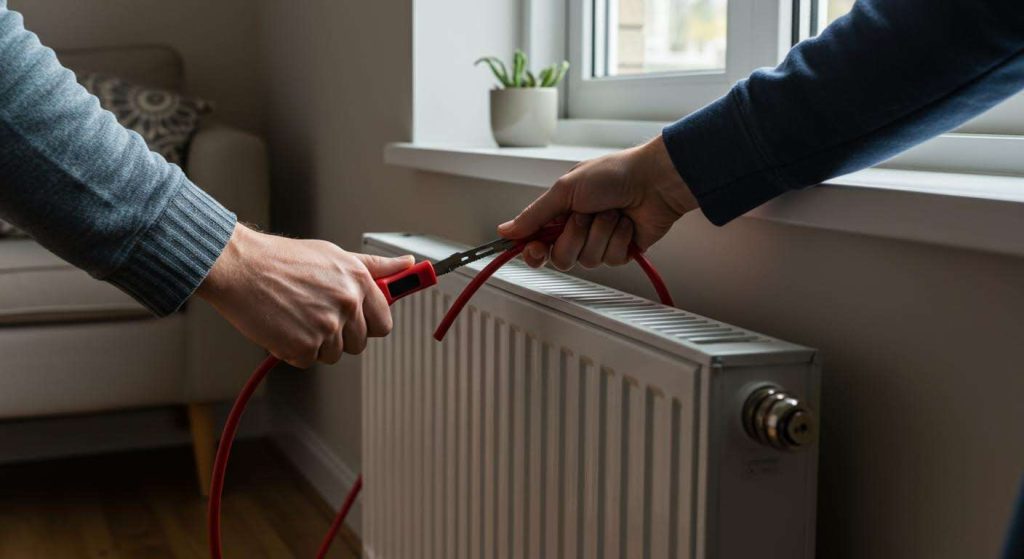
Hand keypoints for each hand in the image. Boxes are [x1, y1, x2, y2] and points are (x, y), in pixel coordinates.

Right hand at [196, 224, 413, 367]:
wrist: (240, 267)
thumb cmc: (282, 259)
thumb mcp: (335, 255)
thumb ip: (375, 267)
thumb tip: (409, 265)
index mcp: (359, 281)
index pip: (383, 323)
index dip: (367, 324)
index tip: (355, 320)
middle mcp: (348, 303)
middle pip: (358, 343)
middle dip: (339, 335)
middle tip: (313, 313)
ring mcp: (327, 327)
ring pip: (333, 354)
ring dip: (315, 343)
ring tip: (295, 315)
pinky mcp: (304, 346)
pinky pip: (308, 361)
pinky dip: (293, 350)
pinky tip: (282, 325)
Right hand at [497, 136, 697, 269]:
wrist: (654, 180)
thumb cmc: (613, 174)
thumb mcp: (565, 190)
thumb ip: (534, 214)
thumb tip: (506, 230)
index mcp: (561, 212)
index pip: (537, 243)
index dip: (534, 251)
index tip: (535, 248)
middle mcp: (578, 229)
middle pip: (561, 257)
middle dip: (574, 236)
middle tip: (585, 215)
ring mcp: (600, 241)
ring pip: (587, 260)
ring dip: (600, 233)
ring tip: (612, 212)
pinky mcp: (621, 251)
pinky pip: (611, 259)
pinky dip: (618, 238)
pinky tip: (627, 223)